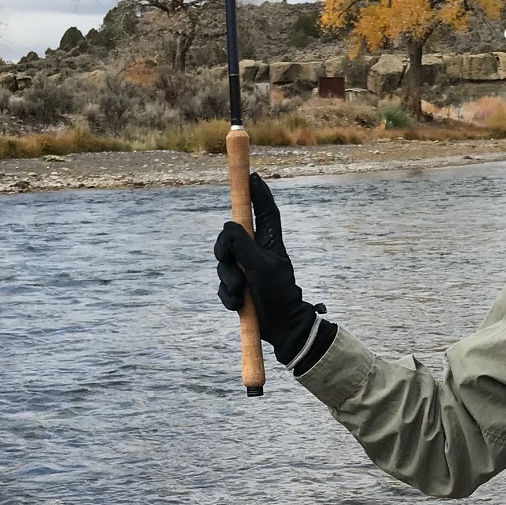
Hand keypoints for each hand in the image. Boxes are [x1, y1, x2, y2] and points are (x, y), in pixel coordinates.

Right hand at [214, 173, 332, 367]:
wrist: (282, 328)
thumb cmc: (280, 294)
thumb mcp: (262, 266)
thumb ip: (243, 245)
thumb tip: (228, 227)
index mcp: (269, 241)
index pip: (263, 211)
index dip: (257, 192)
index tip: (251, 175)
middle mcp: (256, 252)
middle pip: (229, 236)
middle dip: (225, 250)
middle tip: (230, 261)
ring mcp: (245, 270)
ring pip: (223, 263)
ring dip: (230, 280)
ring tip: (243, 292)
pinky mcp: (237, 289)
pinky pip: (222, 286)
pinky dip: (229, 296)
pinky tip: (240, 305)